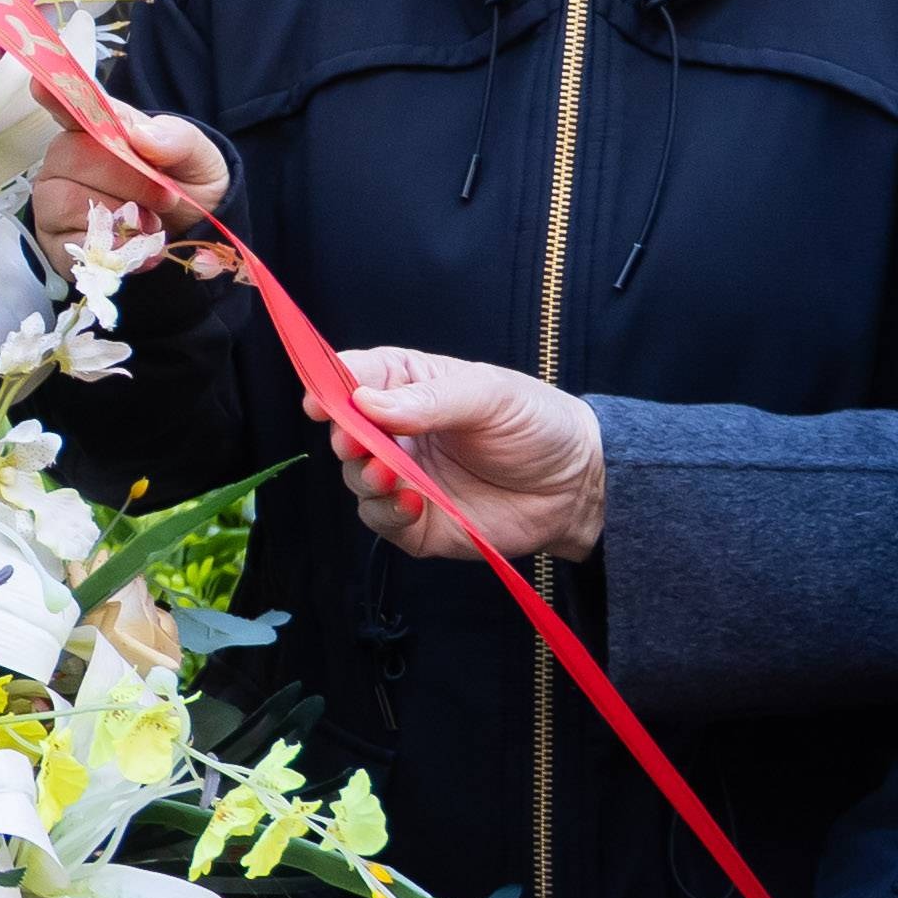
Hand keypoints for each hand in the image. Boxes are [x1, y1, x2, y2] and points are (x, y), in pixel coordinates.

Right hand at [30, 97, 226, 248]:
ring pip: (67, 202)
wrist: (191, 233)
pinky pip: (71, 245)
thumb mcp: (198, 156)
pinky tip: (133, 250)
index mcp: (99, 126)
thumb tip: (140, 136)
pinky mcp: (56, 242)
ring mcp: (55, 199)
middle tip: (164, 197)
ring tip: (148, 225)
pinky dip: (109, 250)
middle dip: (128, 181)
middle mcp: (67, 158)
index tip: (40, 86)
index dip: (55, 97)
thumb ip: (176, 139)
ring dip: (118, 218)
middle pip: (75, 158)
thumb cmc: (185, 184)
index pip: (70, 106)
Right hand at [305, 344, 601, 559]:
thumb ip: (431, 399)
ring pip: (355, 479)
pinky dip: (388, 512)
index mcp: (409, 384)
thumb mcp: (490, 396)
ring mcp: (402, 477)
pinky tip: (415, 502)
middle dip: (346, 438)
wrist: (577, 486)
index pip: (353, 376)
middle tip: (358, 444)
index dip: (329, 385)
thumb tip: (366, 403)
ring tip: (391, 475)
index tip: (320, 403)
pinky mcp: (415, 522)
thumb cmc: (537, 425)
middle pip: (344, 431)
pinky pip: (381, 520)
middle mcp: (396, 430)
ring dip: (365, 478)